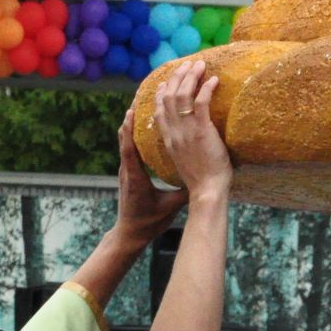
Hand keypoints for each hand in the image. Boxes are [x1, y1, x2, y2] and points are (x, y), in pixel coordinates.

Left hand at [113, 106, 186, 244]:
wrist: (131, 234)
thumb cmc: (149, 222)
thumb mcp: (170, 207)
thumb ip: (183, 194)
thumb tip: (205, 181)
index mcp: (134, 176)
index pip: (129, 148)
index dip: (130, 129)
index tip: (132, 111)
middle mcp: (127, 169)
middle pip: (125, 137)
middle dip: (131, 116)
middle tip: (138, 96)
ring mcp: (126, 170)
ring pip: (127, 140)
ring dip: (133, 122)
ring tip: (141, 103)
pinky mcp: (129, 172)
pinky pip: (130, 146)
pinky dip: (134, 132)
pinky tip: (142, 122)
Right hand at [153, 60, 231, 200]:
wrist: (206, 191)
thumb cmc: (201, 182)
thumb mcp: (185, 161)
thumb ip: (183, 148)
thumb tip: (192, 143)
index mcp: (168, 140)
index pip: (158, 110)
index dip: (160, 93)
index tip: (165, 81)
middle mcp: (174, 132)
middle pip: (168, 97)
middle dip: (176, 77)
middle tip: (186, 64)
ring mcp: (186, 131)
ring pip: (182, 95)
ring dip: (190, 76)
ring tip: (199, 64)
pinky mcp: (201, 131)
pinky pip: (201, 103)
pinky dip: (206, 88)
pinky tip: (214, 79)